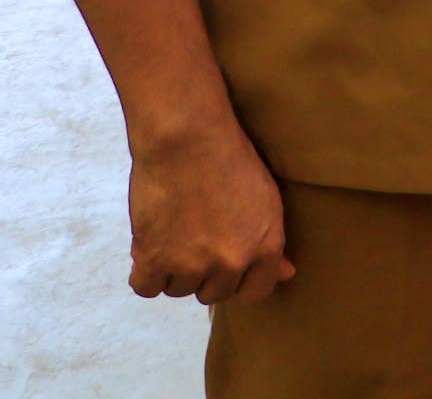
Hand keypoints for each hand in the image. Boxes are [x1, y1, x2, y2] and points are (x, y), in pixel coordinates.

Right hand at [126, 124, 292, 305]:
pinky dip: (145, 272)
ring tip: (175, 234)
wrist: (188, 138)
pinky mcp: (154, 259)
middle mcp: (231, 262)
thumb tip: (286, 274)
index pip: (255, 291)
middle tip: (195, 240)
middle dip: (204, 273)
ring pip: (179, 289)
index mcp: (265, 247)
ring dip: (173, 270)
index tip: (226, 267)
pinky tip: (152, 249)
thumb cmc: (229, 160)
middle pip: (213, 293)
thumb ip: (272, 243)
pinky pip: (146, 288)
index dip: (239, 280)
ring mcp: (191, 264)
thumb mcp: (267, 199)